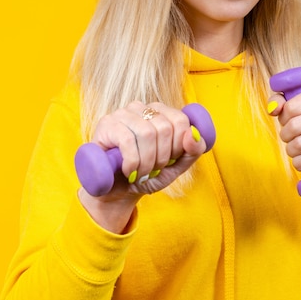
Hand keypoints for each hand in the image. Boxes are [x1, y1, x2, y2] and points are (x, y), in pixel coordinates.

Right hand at [78, 101, 205, 232]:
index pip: (180, 120)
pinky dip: (132, 162)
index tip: (168, 161)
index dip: (178, 147)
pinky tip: (128, 171)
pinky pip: (127, 140)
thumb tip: (194, 134)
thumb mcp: (176, 166)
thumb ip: (192, 151)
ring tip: (140, 172)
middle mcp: (141, 107)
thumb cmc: (147, 175)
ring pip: (147, 133)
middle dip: (162, 157)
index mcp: (160, 111)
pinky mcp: (106, 124)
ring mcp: (122, 113)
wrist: (118, 191)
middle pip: (165, 127)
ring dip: (146, 162)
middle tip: (152, 170)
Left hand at [268, 90, 300, 175]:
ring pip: (300, 144)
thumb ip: (281, 102)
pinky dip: (299, 163)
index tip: (288, 122)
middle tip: (290, 138)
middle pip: (294, 126)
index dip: (283, 118)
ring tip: (296, 149)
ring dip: (291, 150)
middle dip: (285, 135)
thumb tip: (273, 109)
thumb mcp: (300, 107)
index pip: (291, 107)